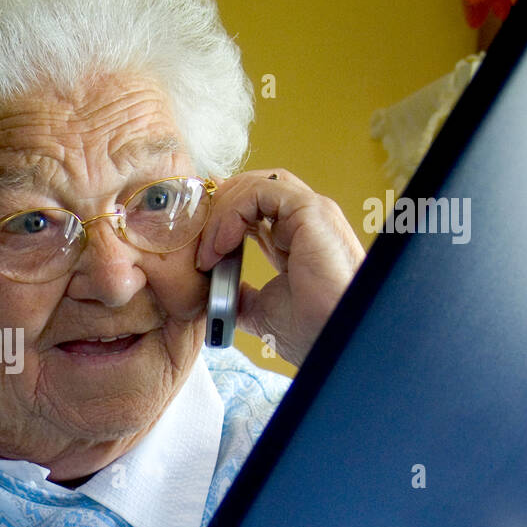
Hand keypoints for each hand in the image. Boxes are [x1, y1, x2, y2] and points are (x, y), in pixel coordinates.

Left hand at [195, 169, 364, 365]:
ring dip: (219, 213)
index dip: (219, 217)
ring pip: (253, 185)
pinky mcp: (312, 211)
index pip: (251, 208)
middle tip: (192, 242)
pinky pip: (261, 191)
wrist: (333, 341)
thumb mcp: (258, 310)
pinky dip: (232, 212)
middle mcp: (304, 220)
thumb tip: (211, 291)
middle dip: (214, 209)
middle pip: (249, 188)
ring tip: (206, 253)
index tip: (196, 246)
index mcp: (295, 238)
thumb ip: (238, 294)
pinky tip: (221, 245)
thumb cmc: (309, 330)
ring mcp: (311, 212)